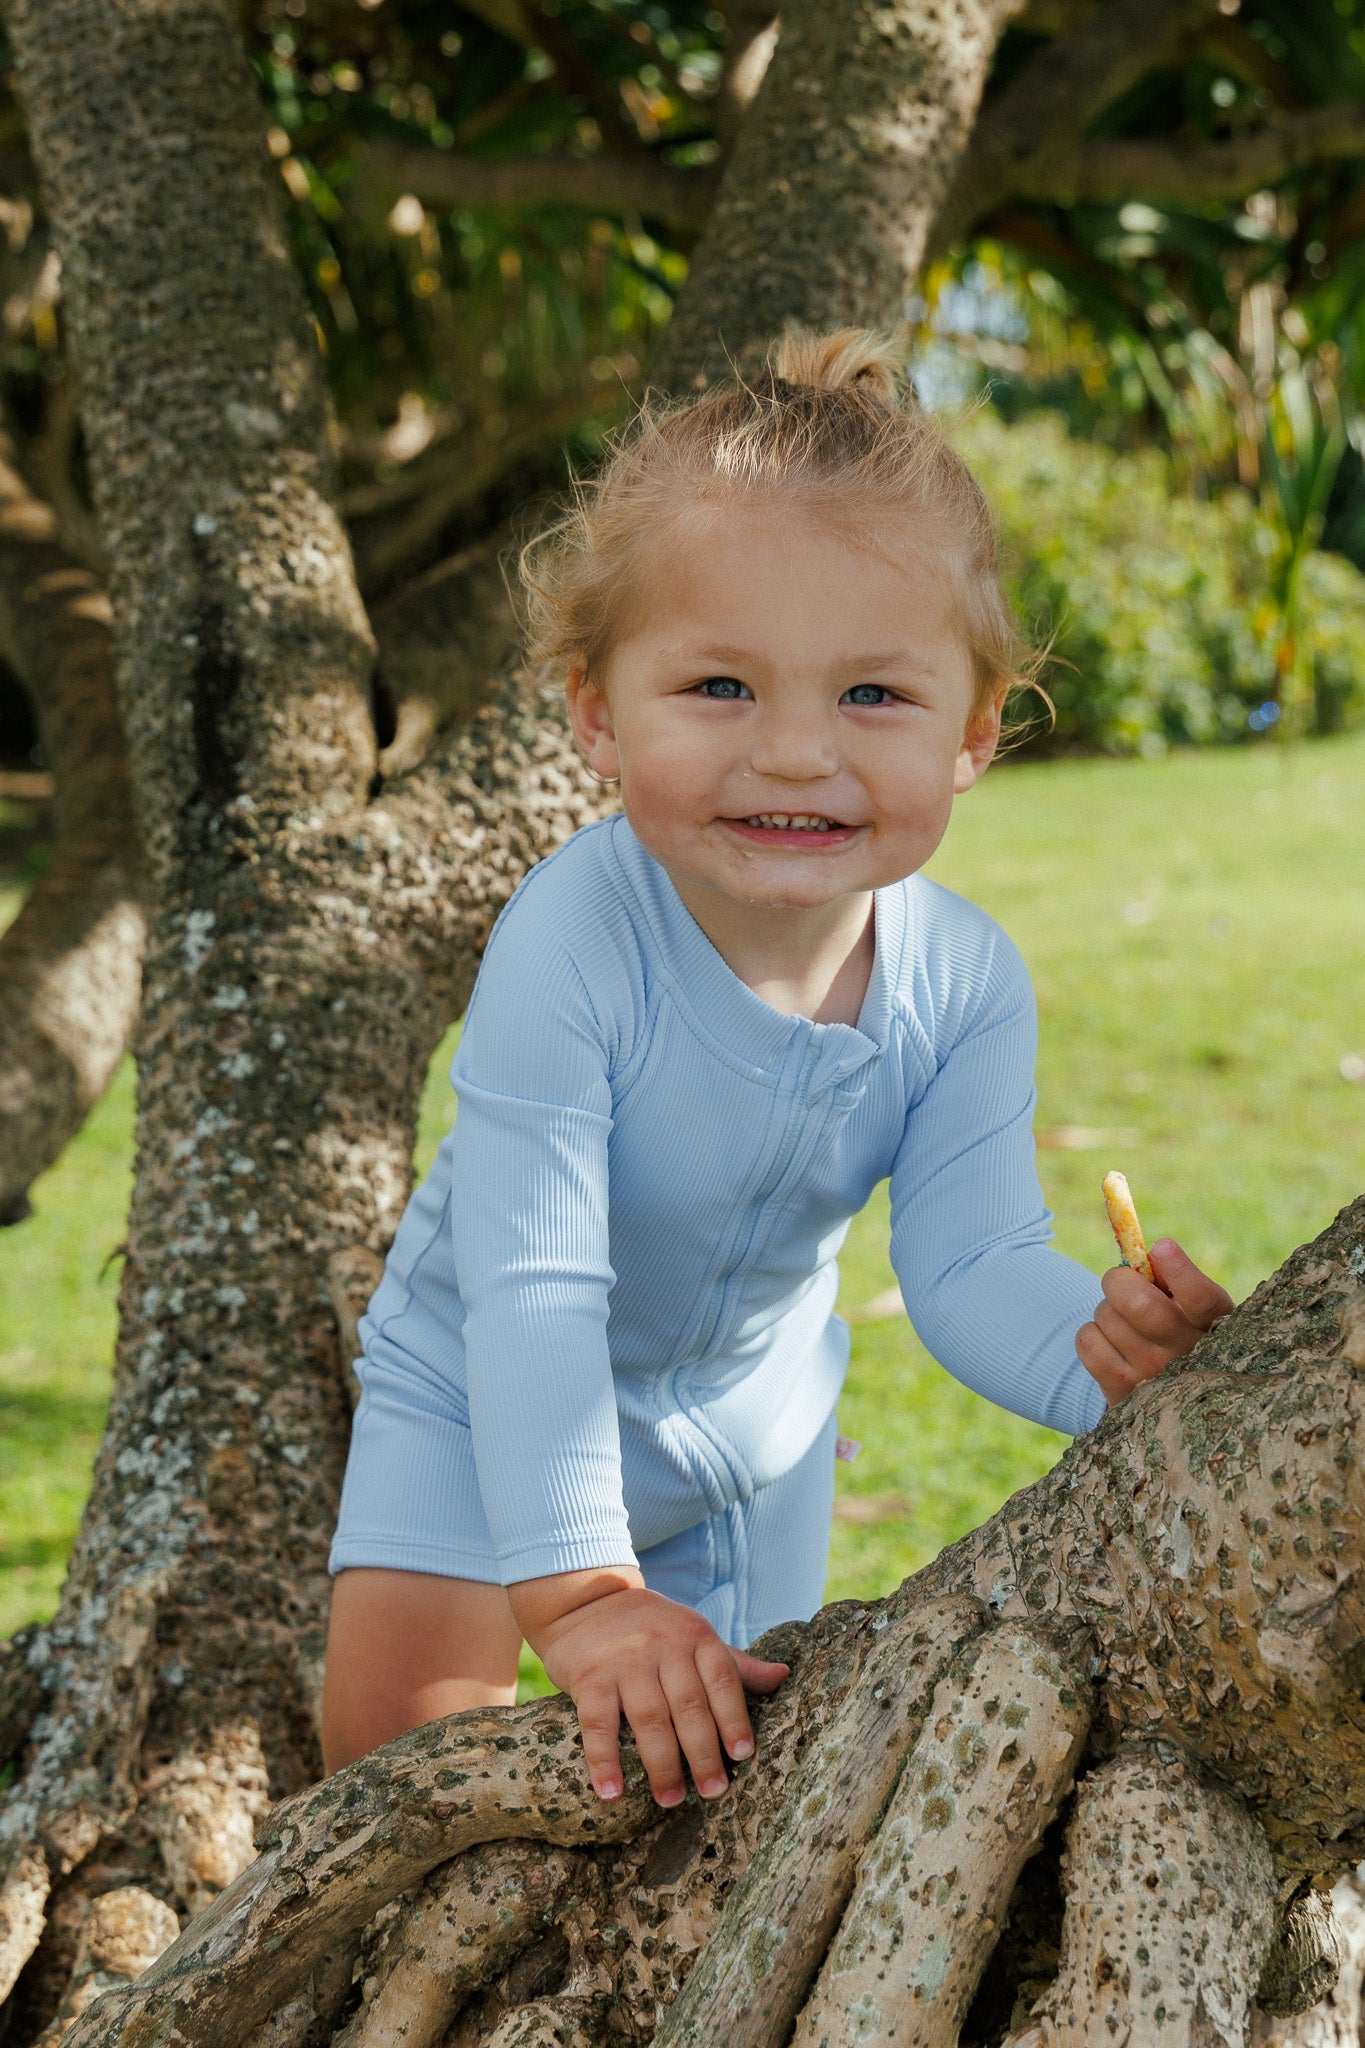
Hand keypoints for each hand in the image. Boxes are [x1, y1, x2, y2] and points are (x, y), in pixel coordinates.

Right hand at [511, 1571, 787, 1807]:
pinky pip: (598, 1723)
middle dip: (703, 1753)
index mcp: (695, 1636)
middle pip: (689, 1705)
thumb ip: (734, 1663)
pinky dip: (603, 1760)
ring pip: (650, 1718)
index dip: (734, 1718)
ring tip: (670, 1800)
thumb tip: (783, 1676)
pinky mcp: (590, 1676)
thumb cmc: (653, 1629)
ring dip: (662, 1764)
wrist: (588, 1600)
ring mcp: (625, 1661)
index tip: (743, 1756)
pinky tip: (611, 1791)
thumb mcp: (694, 1636)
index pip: (722, 1679)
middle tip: (713, 1792)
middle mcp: (664, 1646)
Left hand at [1076, 1239, 1232, 1405]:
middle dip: (1119, 1280)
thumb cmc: (1179, 1328)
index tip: (1161, 1247)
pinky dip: (1091, 1333)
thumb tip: (1149, 1256)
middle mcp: (1188, 1356)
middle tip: (1119, 1281)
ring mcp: (1154, 1378)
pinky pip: (1087, 1341)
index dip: (1180, 1271)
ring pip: (1106, 1317)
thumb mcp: (1190, 1305)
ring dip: (1106, 1310)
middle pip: (1140, 1304)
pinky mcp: (1122, 1394)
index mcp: (1215, 1326)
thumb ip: (1174, 1279)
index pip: (1201, 1299)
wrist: (1171, 1392)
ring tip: (1123, 1322)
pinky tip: (1109, 1341)